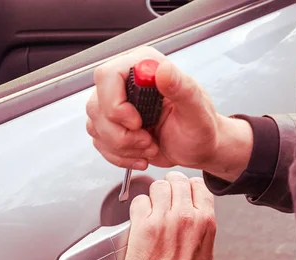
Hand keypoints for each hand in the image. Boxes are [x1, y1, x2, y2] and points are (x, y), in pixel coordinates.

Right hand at [85, 46, 252, 180]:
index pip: (107, 76)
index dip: (115, 104)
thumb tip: (162, 70)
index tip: (137, 123)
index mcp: (144, 66)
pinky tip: (141, 155)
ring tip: (149, 147)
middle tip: (148, 141)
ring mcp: (115, 106)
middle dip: (121, 135)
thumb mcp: (196, 109)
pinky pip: (100, 144)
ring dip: (122, 147)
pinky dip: (120, 157)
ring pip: (95, 128)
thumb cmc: (200, 127)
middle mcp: (125, 83)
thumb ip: (181, 87)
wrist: (196, 148)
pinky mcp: (111, 126)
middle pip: (96, 107)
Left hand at [125, 171, 216, 259]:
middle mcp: (186, 217)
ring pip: (157, 186)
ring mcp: (163, 220)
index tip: (182, 190)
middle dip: (169, 186)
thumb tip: (196, 219)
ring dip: (154, 195)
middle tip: (164, 196)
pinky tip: (140, 219)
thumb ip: (202, 231)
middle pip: (176, 181)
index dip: (187, 186)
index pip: (198, 186)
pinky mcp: (142, 226)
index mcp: (205, 222)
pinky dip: (139, 207)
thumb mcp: (207, 255)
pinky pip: (139, 201)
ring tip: (152, 208)